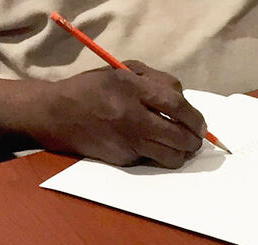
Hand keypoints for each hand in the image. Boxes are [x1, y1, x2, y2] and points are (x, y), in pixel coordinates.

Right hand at [29, 60, 206, 167]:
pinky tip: (152, 146)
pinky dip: (158, 155)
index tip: (201, 125)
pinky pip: (152, 160)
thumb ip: (156, 80)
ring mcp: (128, 141)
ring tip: (180, 146)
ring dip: (182, 153)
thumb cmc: (93, 89)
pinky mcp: (123, 159)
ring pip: (172, 156)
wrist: (56, 114)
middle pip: (180, 136)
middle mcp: (131, 116)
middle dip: (195, 140)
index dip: (196, 118)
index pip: (177, 106)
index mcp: (132, 89)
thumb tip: (184, 100)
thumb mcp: (122, 71)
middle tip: (196, 138)